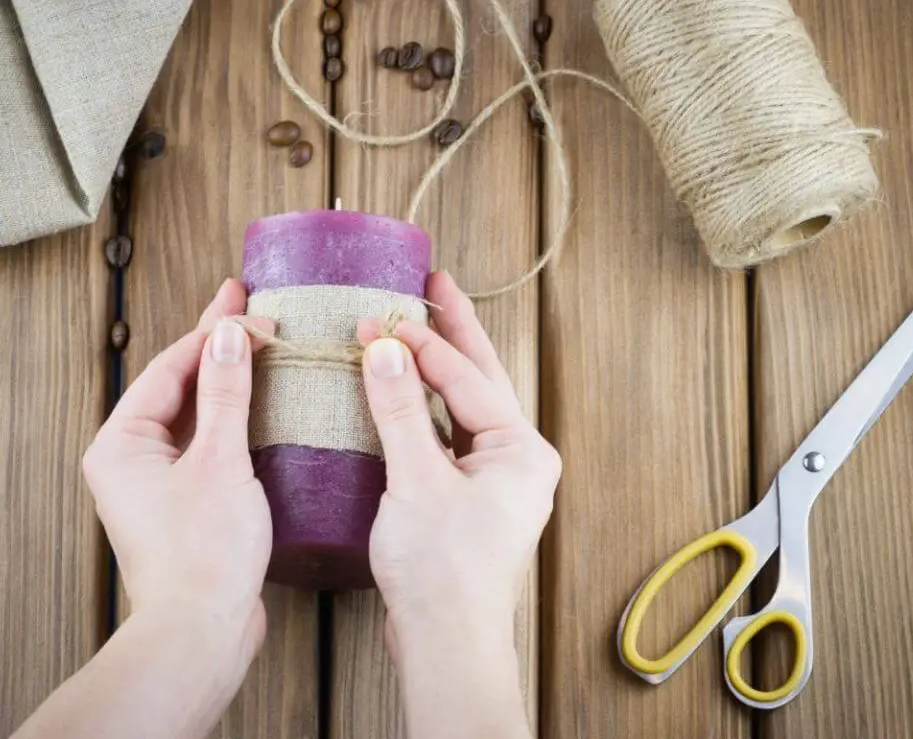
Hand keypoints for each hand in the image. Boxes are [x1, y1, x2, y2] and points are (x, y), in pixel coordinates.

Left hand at [82, 279, 274, 662]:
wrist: (203, 628)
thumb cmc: (203, 552)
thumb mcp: (219, 460)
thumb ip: (225, 393)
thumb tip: (228, 334)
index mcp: (122, 443)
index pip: (169, 367)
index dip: (210, 333)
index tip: (247, 306)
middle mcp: (133, 457)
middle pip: (179, 383)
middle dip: (214, 344)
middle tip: (243, 300)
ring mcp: (160, 479)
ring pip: (196, 411)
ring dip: (228, 375)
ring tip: (257, 338)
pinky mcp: (189, 498)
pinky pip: (210, 439)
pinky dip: (235, 413)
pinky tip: (261, 397)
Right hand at [358, 271, 560, 738]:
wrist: (445, 642)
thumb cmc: (442, 571)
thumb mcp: (417, 482)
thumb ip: (401, 412)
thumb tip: (386, 349)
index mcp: (520, 450)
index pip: (467, 379)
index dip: (422, 345)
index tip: (379, 318)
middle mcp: (516, 457)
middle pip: (480, 379)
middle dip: (455, 331)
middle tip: (434, 282)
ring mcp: (495, 477)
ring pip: (463, 405)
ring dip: (439, 365)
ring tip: (420, 319)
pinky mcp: (469, 495)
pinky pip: (448, 434)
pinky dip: (426, 407)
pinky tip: (406, 386)